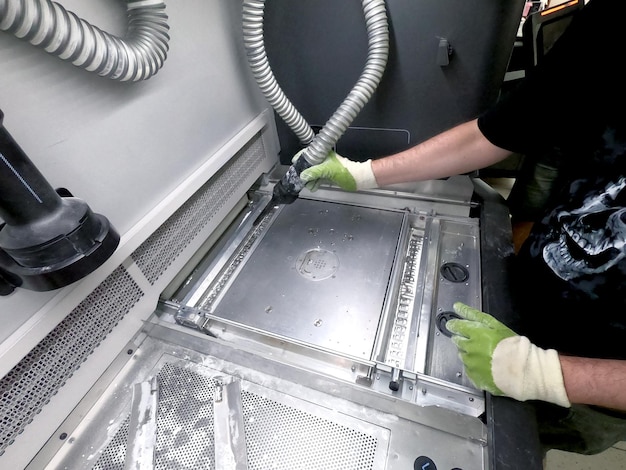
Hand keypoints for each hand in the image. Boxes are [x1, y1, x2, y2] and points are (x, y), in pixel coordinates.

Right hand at [294, 150, 377, 190]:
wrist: (357, 178)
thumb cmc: (345, 171)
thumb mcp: (327, 170)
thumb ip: (314, 172)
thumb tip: (302, 175)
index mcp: (323, 154)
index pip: (308, 152)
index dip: (300, 157)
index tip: (294, 164)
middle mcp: (323, 160)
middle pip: (308, 164)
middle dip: (304, 172)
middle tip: (299, 178)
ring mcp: (325, 168)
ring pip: (312, 173)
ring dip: (309, 180)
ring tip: (307, 185)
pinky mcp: (327, 175)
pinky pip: (317, 179)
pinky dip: (314, 183)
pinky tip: (313, 187)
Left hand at [446, 302, 569, 406]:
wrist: (523, 371)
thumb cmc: (512, 345)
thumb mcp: (494, 324)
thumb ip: (473, 315)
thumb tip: (457, 307)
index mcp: (473, 334)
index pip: (456, 327)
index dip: (454, 326)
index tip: (453, 326)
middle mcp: (468, 349)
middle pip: (458, 342)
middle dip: (463, 340)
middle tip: (475, 342)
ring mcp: (470, 365)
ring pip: (463, 356)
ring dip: (469, 354)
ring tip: (483, 355)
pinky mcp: (474, 378)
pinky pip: (469, 370)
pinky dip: (474, 367)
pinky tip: (485, 366)